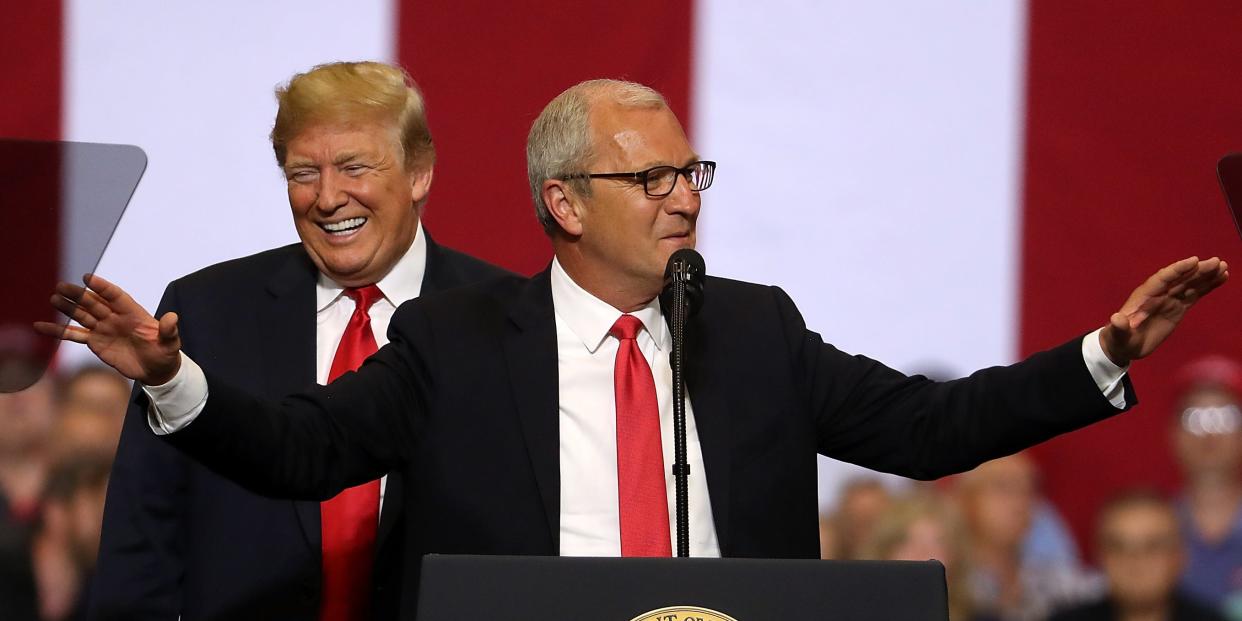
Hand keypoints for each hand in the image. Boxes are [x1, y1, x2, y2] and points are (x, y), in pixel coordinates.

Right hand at [34, 274, 181, 384]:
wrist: (156, 370)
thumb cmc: (165, 354)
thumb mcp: (171, 343)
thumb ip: (169, 330)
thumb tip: (172, 317)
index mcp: (133, 313)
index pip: (115, 296)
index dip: (103, 287)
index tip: (88, 278)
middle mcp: (115, 317)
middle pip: (94, 303)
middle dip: (79, 295)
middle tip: (61, 286)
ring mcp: (103, 328)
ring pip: (82, 315)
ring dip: (67, 308)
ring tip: (53, 298)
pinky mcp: (95, 342)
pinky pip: (73, 335)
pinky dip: (58, 331)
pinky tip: (40, 326)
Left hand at [1100, 256, 1229, 366]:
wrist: (1124, 344)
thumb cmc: (1118, 338)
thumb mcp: (1117, 335)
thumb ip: (1118, 327)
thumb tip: (1116, 318)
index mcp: (1144, 296)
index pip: (1162, 278)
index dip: (1178, 269)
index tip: (1194, 260)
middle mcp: (1159, 293)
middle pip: (1180, 278)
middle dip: (1198, 270)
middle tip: (1217, 262)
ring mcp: (1169, 299)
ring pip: (1190, 284)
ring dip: (1206, 275)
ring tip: (1224, 267)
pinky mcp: (1178, 307)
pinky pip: (1195, 294)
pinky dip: (1208, 286)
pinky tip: (1222, 278)